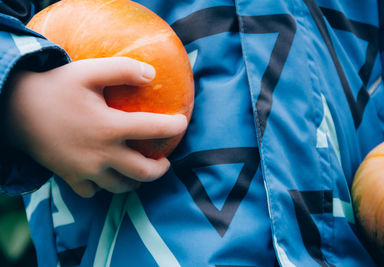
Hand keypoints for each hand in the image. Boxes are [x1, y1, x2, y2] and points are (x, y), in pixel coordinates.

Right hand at [3, 57, 187, 197]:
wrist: (13, 109)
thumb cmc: (54, 87)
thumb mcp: (89, 71)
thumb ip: (123, 70)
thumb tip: (152, 74)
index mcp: (110, 127)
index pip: (154, 130)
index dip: (174, 127)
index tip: (182, 123)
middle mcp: (102, 154)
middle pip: (143, 172)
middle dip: (160, 169)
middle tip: (165, 161)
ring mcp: (85, 170)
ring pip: (121, 187)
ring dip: (135, 181)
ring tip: (138, 171)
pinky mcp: (69, 177)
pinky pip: (93, 192)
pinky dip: (104, 186)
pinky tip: (105, 175)